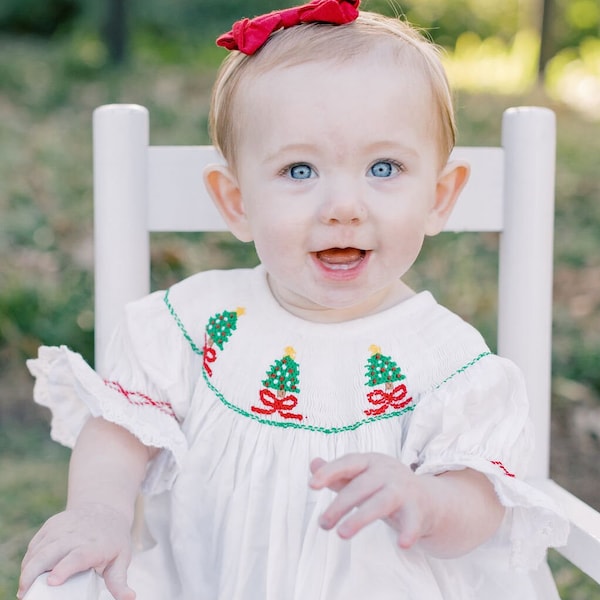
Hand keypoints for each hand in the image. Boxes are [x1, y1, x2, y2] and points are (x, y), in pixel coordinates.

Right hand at [19, 503, 134, 599]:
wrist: (106, 509)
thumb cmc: (114, 540)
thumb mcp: (121, 559)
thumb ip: (120, 582)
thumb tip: (130, 598)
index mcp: (96, 544)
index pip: (78, 556)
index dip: (65, 568)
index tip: (52, 581)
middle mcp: (77, 533)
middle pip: (50, 552)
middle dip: (33, 572)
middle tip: (25, 593)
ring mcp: (63, 527)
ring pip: (39, 548)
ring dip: (28, 568)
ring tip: (25, 588)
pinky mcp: (52, 524)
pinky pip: (35, 543)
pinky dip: (29, 559)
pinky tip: (28, 572)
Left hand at [309, 453, 436, 548]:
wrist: (428, 498)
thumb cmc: (385, 486)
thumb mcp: (362, 477)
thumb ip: (338, 474)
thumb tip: (313, 464)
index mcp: (370, 462)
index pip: (347, 463)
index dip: (329, 472)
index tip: (312, 484)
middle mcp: (387, 472)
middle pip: (361, 486)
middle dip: (340, 505)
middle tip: (323, 524)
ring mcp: (403, 490)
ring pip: (381, 502)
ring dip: (361, 517)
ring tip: (342, 534)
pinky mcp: (418, 510)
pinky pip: (413, 521)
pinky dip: (408, 531)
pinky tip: (402, 544)